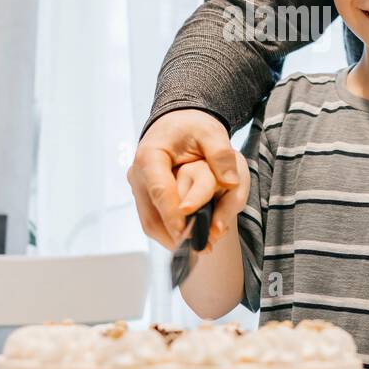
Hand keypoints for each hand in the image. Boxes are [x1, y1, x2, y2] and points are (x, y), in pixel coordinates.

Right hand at [127, 109, 242, 250]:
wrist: (176, 121)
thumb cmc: (192, 126)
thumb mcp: (211, 132)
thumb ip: (221, 154)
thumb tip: (231, 181)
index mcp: (149, 157)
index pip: (160, 192)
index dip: (173, 215)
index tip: (189, 233)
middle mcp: (138, 175)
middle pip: (150, 215)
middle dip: (175, 235)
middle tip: (203, 247)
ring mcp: (139, 187)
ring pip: (150, 223)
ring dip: (173, 239)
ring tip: (203, 247)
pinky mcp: (144, 196)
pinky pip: (154, 220)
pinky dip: (171, 233)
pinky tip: (193, 240)